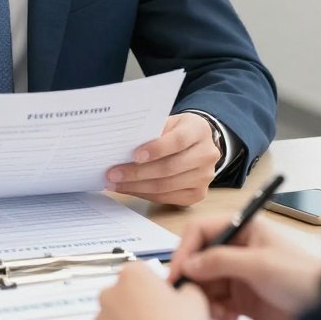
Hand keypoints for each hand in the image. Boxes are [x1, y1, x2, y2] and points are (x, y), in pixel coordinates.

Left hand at [93, 261, 208, 319]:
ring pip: (117, 317)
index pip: (144, 272)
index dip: (158, 287)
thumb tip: (183, 290)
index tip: (169, 302)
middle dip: (140, 305)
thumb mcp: (195, 301)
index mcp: (133, 274)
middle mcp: (111, 291)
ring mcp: (101, 318)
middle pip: (127, 293)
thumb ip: (186, 288)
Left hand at [105, 112, 219, 205]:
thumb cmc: (175, 130)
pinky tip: (129, 189)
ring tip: (115, 183)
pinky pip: (167, 198)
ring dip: (137, 187)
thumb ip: (151, 131)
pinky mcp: (198, 194)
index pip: (178, 141)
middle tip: (113, 174)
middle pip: (170, 167)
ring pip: (166, 186)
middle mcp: (207, 154)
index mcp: (199, 130)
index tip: (134, 156)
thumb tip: (122, 147)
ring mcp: (204, 177)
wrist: (196, 143)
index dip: (156, 149)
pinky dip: (145, 194)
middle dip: (137, 173)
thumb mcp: (167, 122)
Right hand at [171, 214, 320, 319]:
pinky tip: (230, 319)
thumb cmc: (300, 277)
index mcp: (242, 228)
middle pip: (199, 259)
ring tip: (219, 313)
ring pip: (205, 283)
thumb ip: (220, 261)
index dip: (185, 249)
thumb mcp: (259, 264)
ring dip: (206, 299)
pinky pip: (216, 302)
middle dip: (194, 279)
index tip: (176, 272)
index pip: (201, 231)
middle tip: (192, 299)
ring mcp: (238, 274)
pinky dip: (217, 311)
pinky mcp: (241, 299)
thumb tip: (187, 264)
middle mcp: (236, 248)